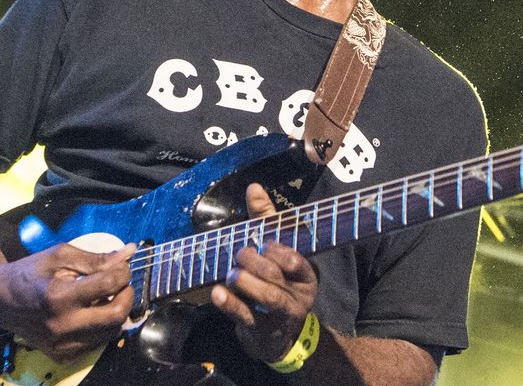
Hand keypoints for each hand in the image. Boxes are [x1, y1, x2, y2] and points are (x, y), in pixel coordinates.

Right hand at [0, 242, 136, 362]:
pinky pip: (97, 344)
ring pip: (111, 332)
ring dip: (117, 312)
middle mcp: (61, 324)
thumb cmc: (29, 273)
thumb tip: (128, 254)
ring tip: (107, 297)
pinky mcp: (61, 354)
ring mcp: (61, 343)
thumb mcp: (60, 256)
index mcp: (59, 296)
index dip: (123, 272)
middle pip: (116, 315)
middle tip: (121, 284)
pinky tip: (94, 313)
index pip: (109, 284)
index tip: (121, 266)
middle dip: (127, 295)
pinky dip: (103, 328)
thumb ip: (96, 258)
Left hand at [211, 184, 318, 361]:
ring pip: (267, 297)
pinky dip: (230, 304)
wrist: (277, 336)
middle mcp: (298, 295)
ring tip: (231, 273)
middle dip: (256, 263)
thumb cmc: (277, 283)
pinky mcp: (262, 331)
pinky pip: (246, 316)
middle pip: (278, 276)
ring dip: (246, 281)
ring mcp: (281, 316)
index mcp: (305, 274)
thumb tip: (254, 187)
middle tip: (240, 254)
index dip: (278, 251)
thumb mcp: (275, 251)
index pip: (296, 260)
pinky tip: (217, 293)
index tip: (263, 244)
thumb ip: (266, 220)